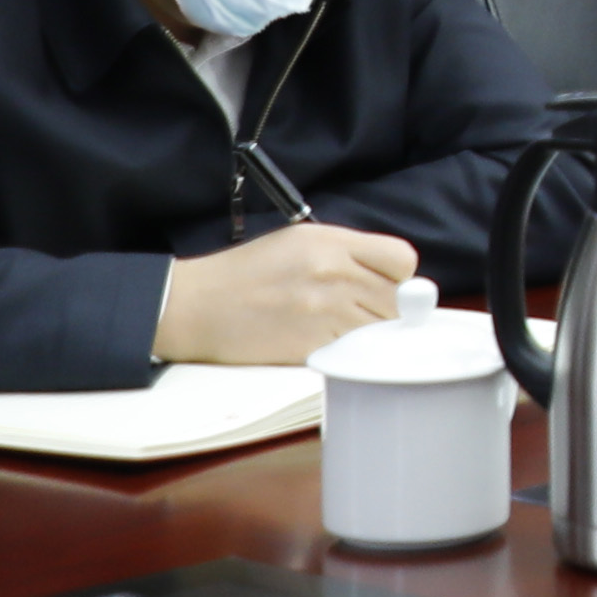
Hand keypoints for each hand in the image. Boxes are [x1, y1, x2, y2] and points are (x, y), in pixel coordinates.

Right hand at [158, 221, 419, 366]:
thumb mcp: (299, 242)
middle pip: (397, 300)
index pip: (402, 259)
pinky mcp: (312, 346)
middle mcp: (333, 273)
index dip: (398, 276)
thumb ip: (349, 254)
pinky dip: (343, 353)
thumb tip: (394, 279)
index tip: (383, 285)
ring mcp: (324, 311)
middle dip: (383, 309)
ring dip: (365, 334)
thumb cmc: (245, 274)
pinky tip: (318, 342)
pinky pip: (352, 353)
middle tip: (353, 312)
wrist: (193, 306)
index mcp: (331, 242)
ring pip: (379, 331)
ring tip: (331, 327)